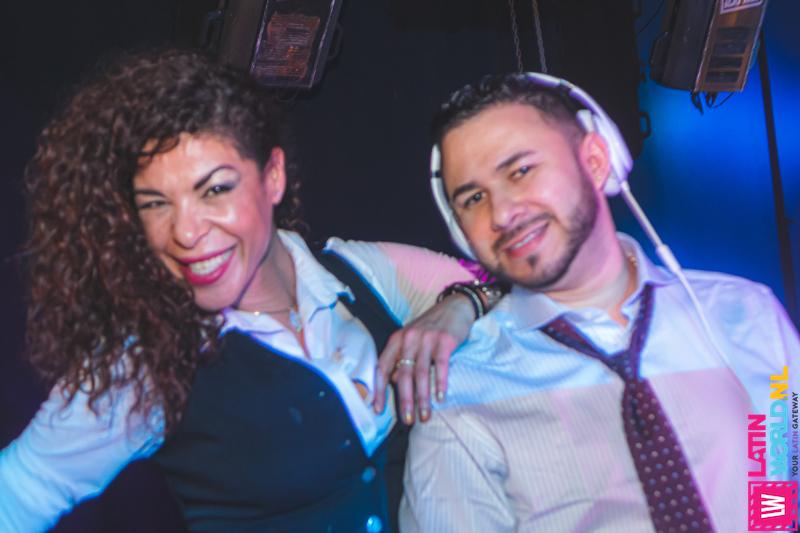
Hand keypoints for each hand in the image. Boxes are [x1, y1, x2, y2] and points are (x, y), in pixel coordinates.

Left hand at [374, 293, 474, 423]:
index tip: (378, 409)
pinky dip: (440, 383)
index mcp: (397, 339)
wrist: (454, 307)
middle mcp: (409, 338)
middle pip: (403, 374)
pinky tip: (440, 397)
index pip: (382, 366)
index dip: (378, 389)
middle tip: (407, 419)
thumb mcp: (411, 340)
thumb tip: (394, 382)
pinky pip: (441, 365)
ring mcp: (427, 339)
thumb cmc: (430, 328)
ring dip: (423, 398)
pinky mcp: (445, 340)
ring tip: (425, 416)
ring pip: (421, 373)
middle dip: (405, 400)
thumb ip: (401, 358)